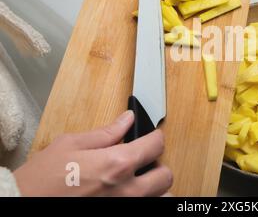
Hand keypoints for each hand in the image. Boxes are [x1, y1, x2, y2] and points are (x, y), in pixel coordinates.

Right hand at [14, 111, 171, 196]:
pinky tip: (129, 195)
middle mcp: (127, 190)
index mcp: (117, 164)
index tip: (151, 138)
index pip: (156, 145)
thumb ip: (105, 133)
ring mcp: (125, 208)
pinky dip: (145, 201)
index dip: (155, 137)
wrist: (21, 205)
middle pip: (165, 176)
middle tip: (142, 163)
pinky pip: (146, 209)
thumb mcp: (70, 144)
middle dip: (156, 166)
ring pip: (162, 198)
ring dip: (154, 189)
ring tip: (137, 184)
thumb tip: (126, 120)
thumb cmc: (41, 179)